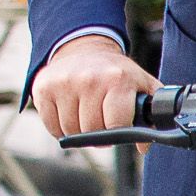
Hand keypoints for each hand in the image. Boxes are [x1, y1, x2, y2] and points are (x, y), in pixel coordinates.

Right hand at [34, 32, 158, 139]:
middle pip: (92, 131)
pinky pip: (52, 127)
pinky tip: (70, 113)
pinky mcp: (43, 88)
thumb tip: (143, 146)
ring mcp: (64, 83)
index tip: (119, 126)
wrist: (86, 49)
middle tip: (102, 122)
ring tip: (86, 115)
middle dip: (99, 134)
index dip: (118, 132)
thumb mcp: (143, 86)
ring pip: (71, 131)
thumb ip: (153, 116)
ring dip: (79, 131)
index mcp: (118, 79)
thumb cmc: (117, 74)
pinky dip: (60, 128)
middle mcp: (89, 79)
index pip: (116, 126)